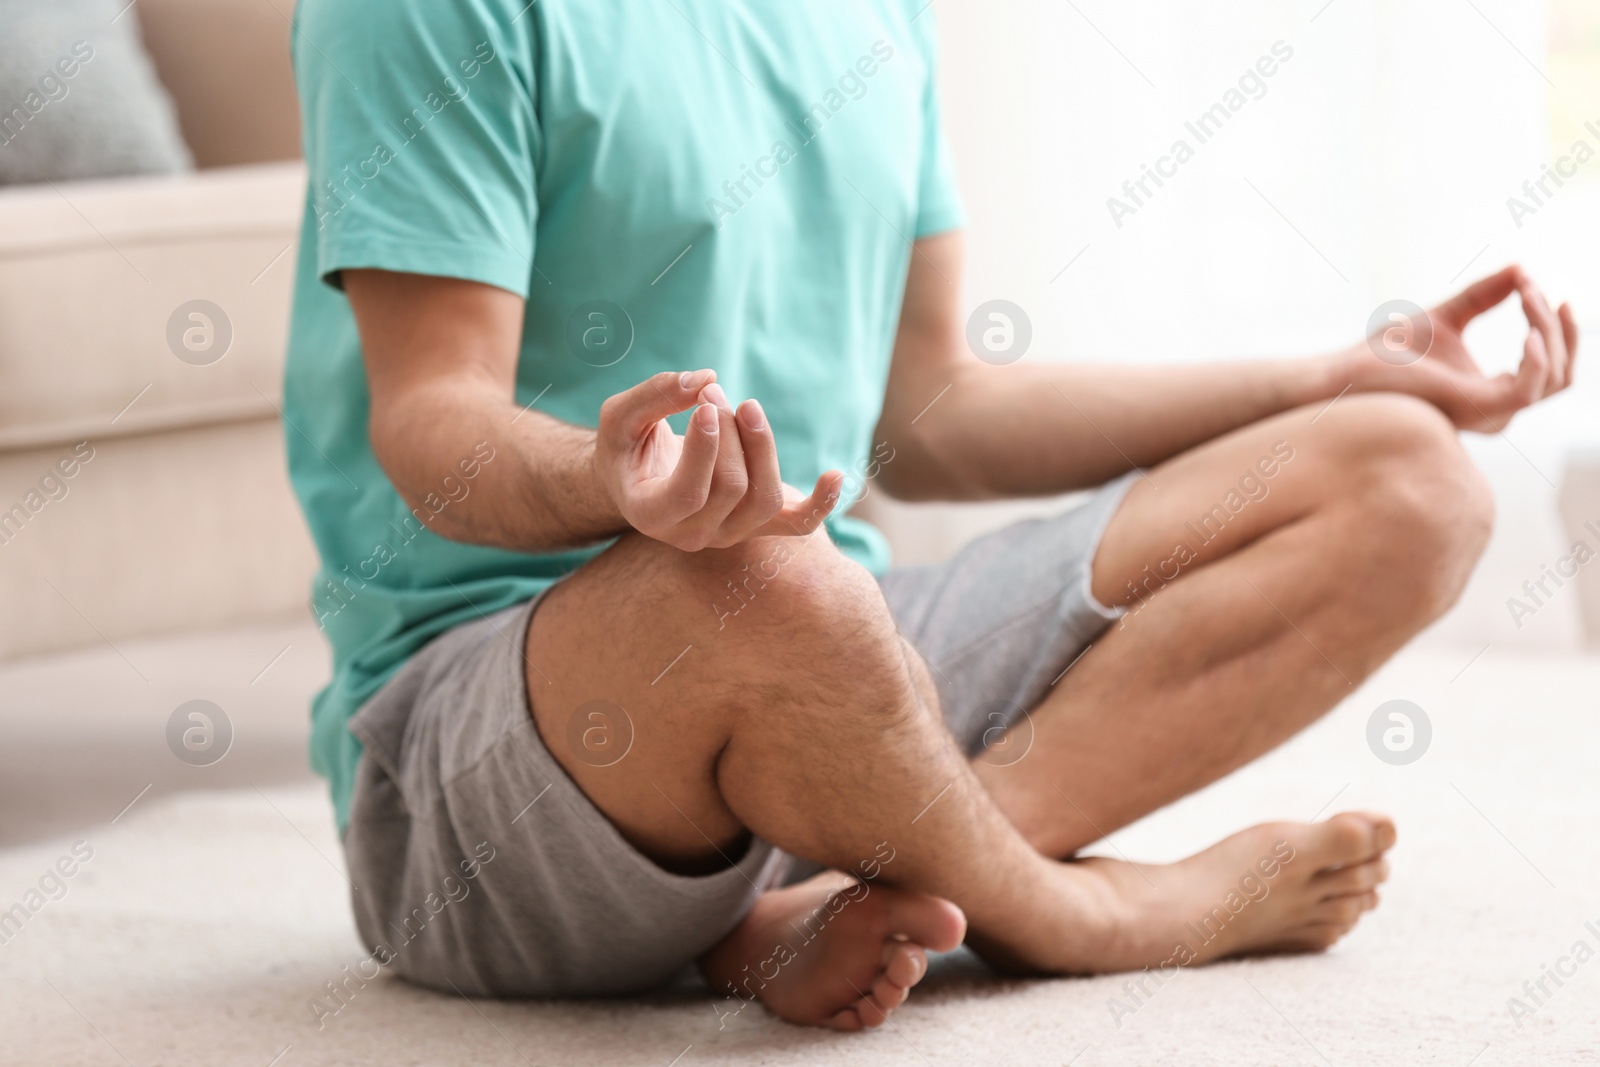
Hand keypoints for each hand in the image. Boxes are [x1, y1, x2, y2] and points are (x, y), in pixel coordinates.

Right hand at [594, 369, 844, 550]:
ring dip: (763, 446)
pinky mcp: (758, 524)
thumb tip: (706, 378)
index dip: (704, 448)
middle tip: (714, 392)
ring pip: (765, 499)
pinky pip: (798, 525)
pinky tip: (836, 475)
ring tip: (746, 407)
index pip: (688, 493)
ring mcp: (729, 534)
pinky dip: (821, 503)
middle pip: (732, 488)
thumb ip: (654, 396)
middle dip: (729, 431)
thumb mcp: (621, 416)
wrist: (640, 477)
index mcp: (650, 515)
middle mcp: (692, 535)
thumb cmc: (627, 445)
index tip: (706, 403)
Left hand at [1345, 265, 1577, 431]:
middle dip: (1557, 327)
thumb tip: (1523, 268)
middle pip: (1562, 374)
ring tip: (1527, 295)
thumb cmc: (1390, 351)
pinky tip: (1527, 330)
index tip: (1540, 288)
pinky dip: (1537, 358)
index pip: (1552, 369)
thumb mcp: (1449, 315)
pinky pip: (1527, 390)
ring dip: (1547, 331)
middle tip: (1534, 288)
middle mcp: (1496, 411)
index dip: (1557, 329)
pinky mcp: (1474, 409)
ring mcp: (1487, 414)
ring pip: (1553, 378)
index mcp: (1493, 394)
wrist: (1348, 371)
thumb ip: (1486, 296)